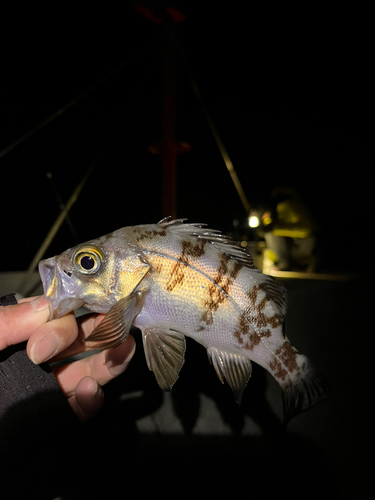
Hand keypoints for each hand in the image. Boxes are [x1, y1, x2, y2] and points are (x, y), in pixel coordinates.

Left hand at [0, 295, 134, 421]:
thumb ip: (7, 324)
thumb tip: (46, 306)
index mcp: (17, 335)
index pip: (54, 316)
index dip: (73, 311)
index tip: (81, 310)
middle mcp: (34, 360)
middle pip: (78, 340)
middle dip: (104, 330)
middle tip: (122, 322)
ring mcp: (45, 389)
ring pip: (87, 371)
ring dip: (110, 359)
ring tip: (125, 348)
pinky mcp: (51, 418)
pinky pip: (79, 409)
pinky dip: (92, 400)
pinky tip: (90, 390)